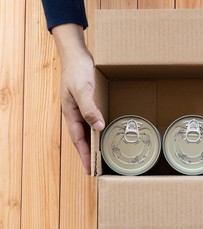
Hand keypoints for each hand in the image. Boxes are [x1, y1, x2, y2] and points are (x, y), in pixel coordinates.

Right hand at [53, 24, 104, 174]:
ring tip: (100, 156)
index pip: (78, 140)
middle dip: (88, 154)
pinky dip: (96, 130)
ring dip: (92, 144)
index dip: (84, 155)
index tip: (89, 170)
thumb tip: (98, 128)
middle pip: (81, 139)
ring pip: (86, 131)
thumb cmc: (77, 71)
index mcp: (71, 114)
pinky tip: (102, 132)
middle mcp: (74, 114)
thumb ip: (89, 109)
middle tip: (96, 169)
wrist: (76, 54)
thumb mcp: (83, 90)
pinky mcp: (86, 103)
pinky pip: (91, 121)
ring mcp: (80, 109)